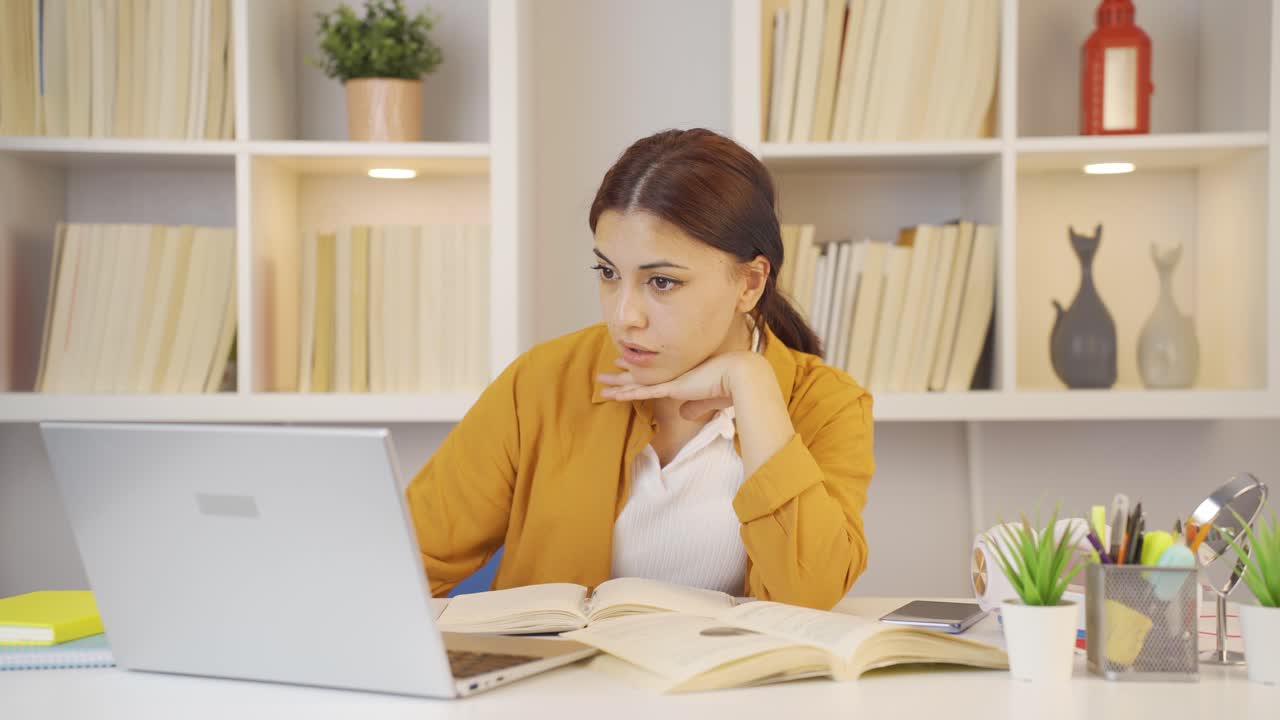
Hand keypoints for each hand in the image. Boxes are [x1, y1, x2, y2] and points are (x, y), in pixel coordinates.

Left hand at [597, 351, 757, 420]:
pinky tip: (613, 395)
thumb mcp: (710, 401)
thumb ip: (696, 406)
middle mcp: (674, 376)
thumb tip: (683, 414)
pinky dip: (628, 394)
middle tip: (607, 371)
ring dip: (618, 384)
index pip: (656, 375)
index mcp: (683, 377)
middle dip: (623, 375)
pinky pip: (644, 393)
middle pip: (642, 376)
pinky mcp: (672, 388)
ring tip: (600, 381)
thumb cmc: (732, 388)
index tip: (627, 365)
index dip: (641, 371)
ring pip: (638, 383)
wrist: (741, 376)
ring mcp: (671, 381)